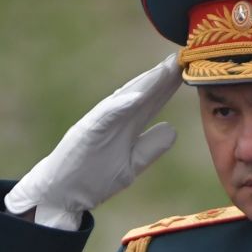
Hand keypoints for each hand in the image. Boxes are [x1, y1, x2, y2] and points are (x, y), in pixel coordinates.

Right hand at [5, 55, 180, 229]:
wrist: (60, 195)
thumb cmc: (92, 179)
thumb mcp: (130, 165)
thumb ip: (150, 147)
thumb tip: (173, 129)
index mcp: (125, 126)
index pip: (152, 102)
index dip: (169, 86)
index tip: (190, 69)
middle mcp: (114, 119)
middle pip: (143, 93)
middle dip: (163, 77)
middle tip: (183, 57)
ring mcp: (99, 123)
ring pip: (126, 98)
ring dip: (145, 83)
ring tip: (166, 68)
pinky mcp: (86, 132)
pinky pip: (105, 116)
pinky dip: (120, 105)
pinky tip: (137, 95)